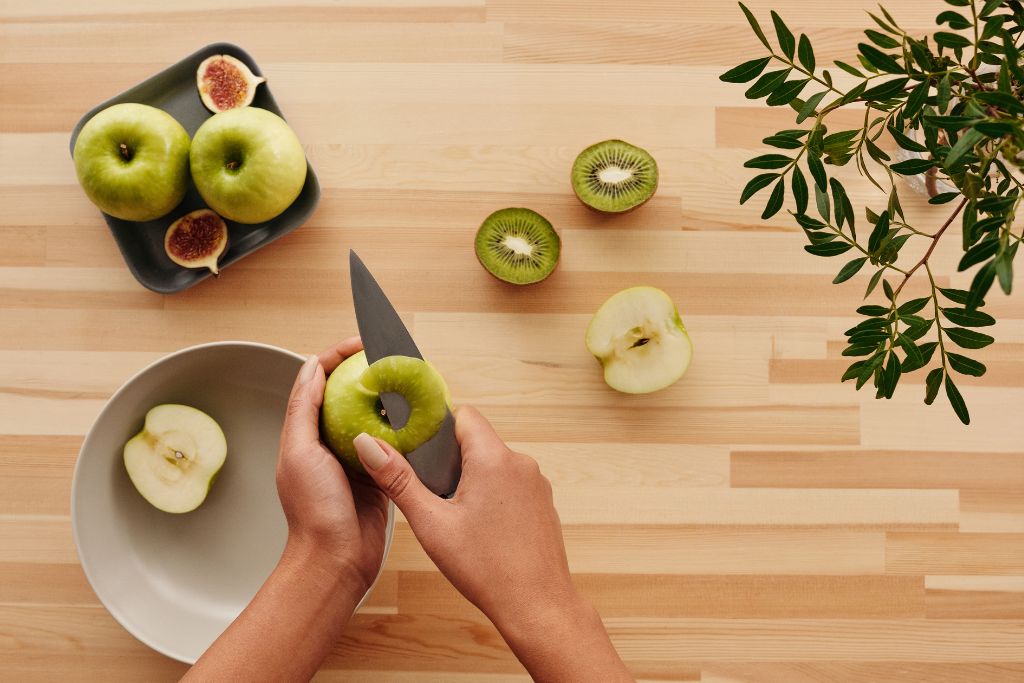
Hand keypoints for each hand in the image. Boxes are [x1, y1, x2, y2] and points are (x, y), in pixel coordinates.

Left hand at [277, 337, 388, 591]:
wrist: (336, 560)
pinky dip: (405, 426)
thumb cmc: (313, 511)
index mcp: (305, 433)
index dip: (338, 356)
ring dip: (389, 395)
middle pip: (349, 393)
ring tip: (408, 377)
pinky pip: (395, 442)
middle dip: (368, 370)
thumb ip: (304, 409)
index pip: (319, 381)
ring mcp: (356, 458)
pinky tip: (419, 414)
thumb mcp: (300, 452)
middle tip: (391, 354)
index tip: (362, 343)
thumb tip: (312, 367)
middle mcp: (329, 442)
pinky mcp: (380, 474)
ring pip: (374, 415)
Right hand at [353, 406, 632, 681]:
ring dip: (472, 479)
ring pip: (494, 463)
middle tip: (432, 491)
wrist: (536, 606)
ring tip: (454, 514)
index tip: (420, 449)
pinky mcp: (543, 503)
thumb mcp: (431, 523)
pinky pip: (511, 484)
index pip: (464, 415)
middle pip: (478, 440)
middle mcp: (521, 463)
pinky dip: (493, 495)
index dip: (438, 427)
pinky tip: (480, 528)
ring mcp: (537, 483)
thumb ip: (398, 480)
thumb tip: (368, 444)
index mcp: (494, 458)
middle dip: (451, 459)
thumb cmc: (486, 569)